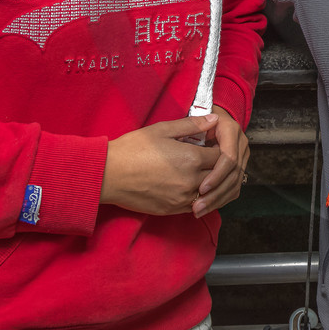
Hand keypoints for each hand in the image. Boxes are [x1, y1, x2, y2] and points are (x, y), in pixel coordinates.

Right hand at [100, 115, 217, 215]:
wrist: (108, 175)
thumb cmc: (132, 149)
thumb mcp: (162, 130)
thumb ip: (191, 125)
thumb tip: (214, 119)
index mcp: (191, 159)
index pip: (220, 156)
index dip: (218, 148)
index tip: (211, 144)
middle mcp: (190, 181)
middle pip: (218, 175)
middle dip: (217, 166)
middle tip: (208, 157)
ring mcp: (181, 198)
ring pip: (209, 193)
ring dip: (209, 183)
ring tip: (200, 171)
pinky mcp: (172, 210)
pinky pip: (195, 205)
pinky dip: (198, 196)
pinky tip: (189, 185)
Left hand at [192, 106, 249, 218]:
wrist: (206, 116)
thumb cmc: (191, 119)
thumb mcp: (189, 118)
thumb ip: (195, 122)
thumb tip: (212, 121)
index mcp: (231, 130)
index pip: (229, 158)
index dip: (217, 175)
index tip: (201, 188)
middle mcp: (240, 143)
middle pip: (234, 173)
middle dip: (216, 193)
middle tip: (197, 206)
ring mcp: (241, 156)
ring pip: (235, 182)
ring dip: (218, 199)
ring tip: (198, 210)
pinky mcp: (237, 167)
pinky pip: (234, 186)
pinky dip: (221, 199)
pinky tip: (207, 207)